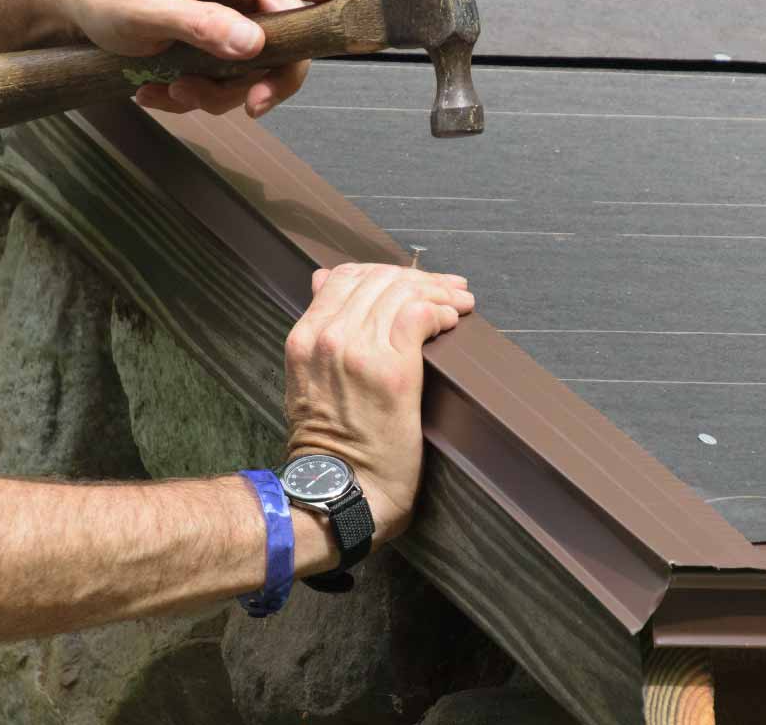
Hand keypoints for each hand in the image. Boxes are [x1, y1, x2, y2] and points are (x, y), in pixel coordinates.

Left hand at [60, 0, 363, 117]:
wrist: (73, 10)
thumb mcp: (138, 10)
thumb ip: (196, 25)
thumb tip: (251, 42)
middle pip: (283, 33)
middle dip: (262, 77)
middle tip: (251, 106)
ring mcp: (227, 11)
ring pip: (257, 66)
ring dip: (217, 92)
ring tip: (168, 89)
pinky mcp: (219, 40)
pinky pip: (230, 79)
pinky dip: (197, 95)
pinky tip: (159, 89)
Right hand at [282, 264, 473, 541]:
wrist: (339, 491)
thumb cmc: (330, 447)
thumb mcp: (306, 381)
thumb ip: (317, 333)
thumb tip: (322, 282)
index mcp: (304, 337)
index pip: (345, 277)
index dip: (385, 273)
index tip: (415, 283)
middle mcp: (327, 337)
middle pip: (379, 279)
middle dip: (420, 279)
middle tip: (450, 289)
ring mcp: (357, 351)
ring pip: (402, 292)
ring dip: (439, 292)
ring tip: (461, 303)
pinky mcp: (391, 371)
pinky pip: (419, 316)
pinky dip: (442, 311)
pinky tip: (454, 322)